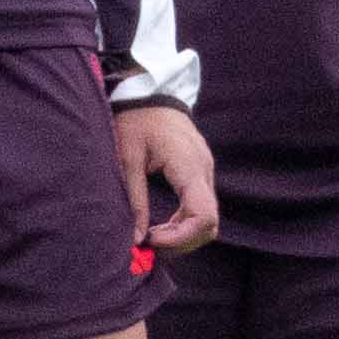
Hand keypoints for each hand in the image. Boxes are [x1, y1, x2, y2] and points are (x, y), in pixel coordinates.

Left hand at [113, 103, 219, 256]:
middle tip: (149, 245)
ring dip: (183, 235)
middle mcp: (204, 171)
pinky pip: (201, 207)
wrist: (149, 92)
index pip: (203, 216)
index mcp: (189, 166)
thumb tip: (137, 239)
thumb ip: (135, 200)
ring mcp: (205, 171)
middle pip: (209, 224)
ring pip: (208, 219)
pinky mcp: (200, 173)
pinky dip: (184, 223)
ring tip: (152, 237)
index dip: (180, 238)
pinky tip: (162, 226)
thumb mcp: (128, 159)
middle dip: (182, 242)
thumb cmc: (136, 120)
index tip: (151, 240)